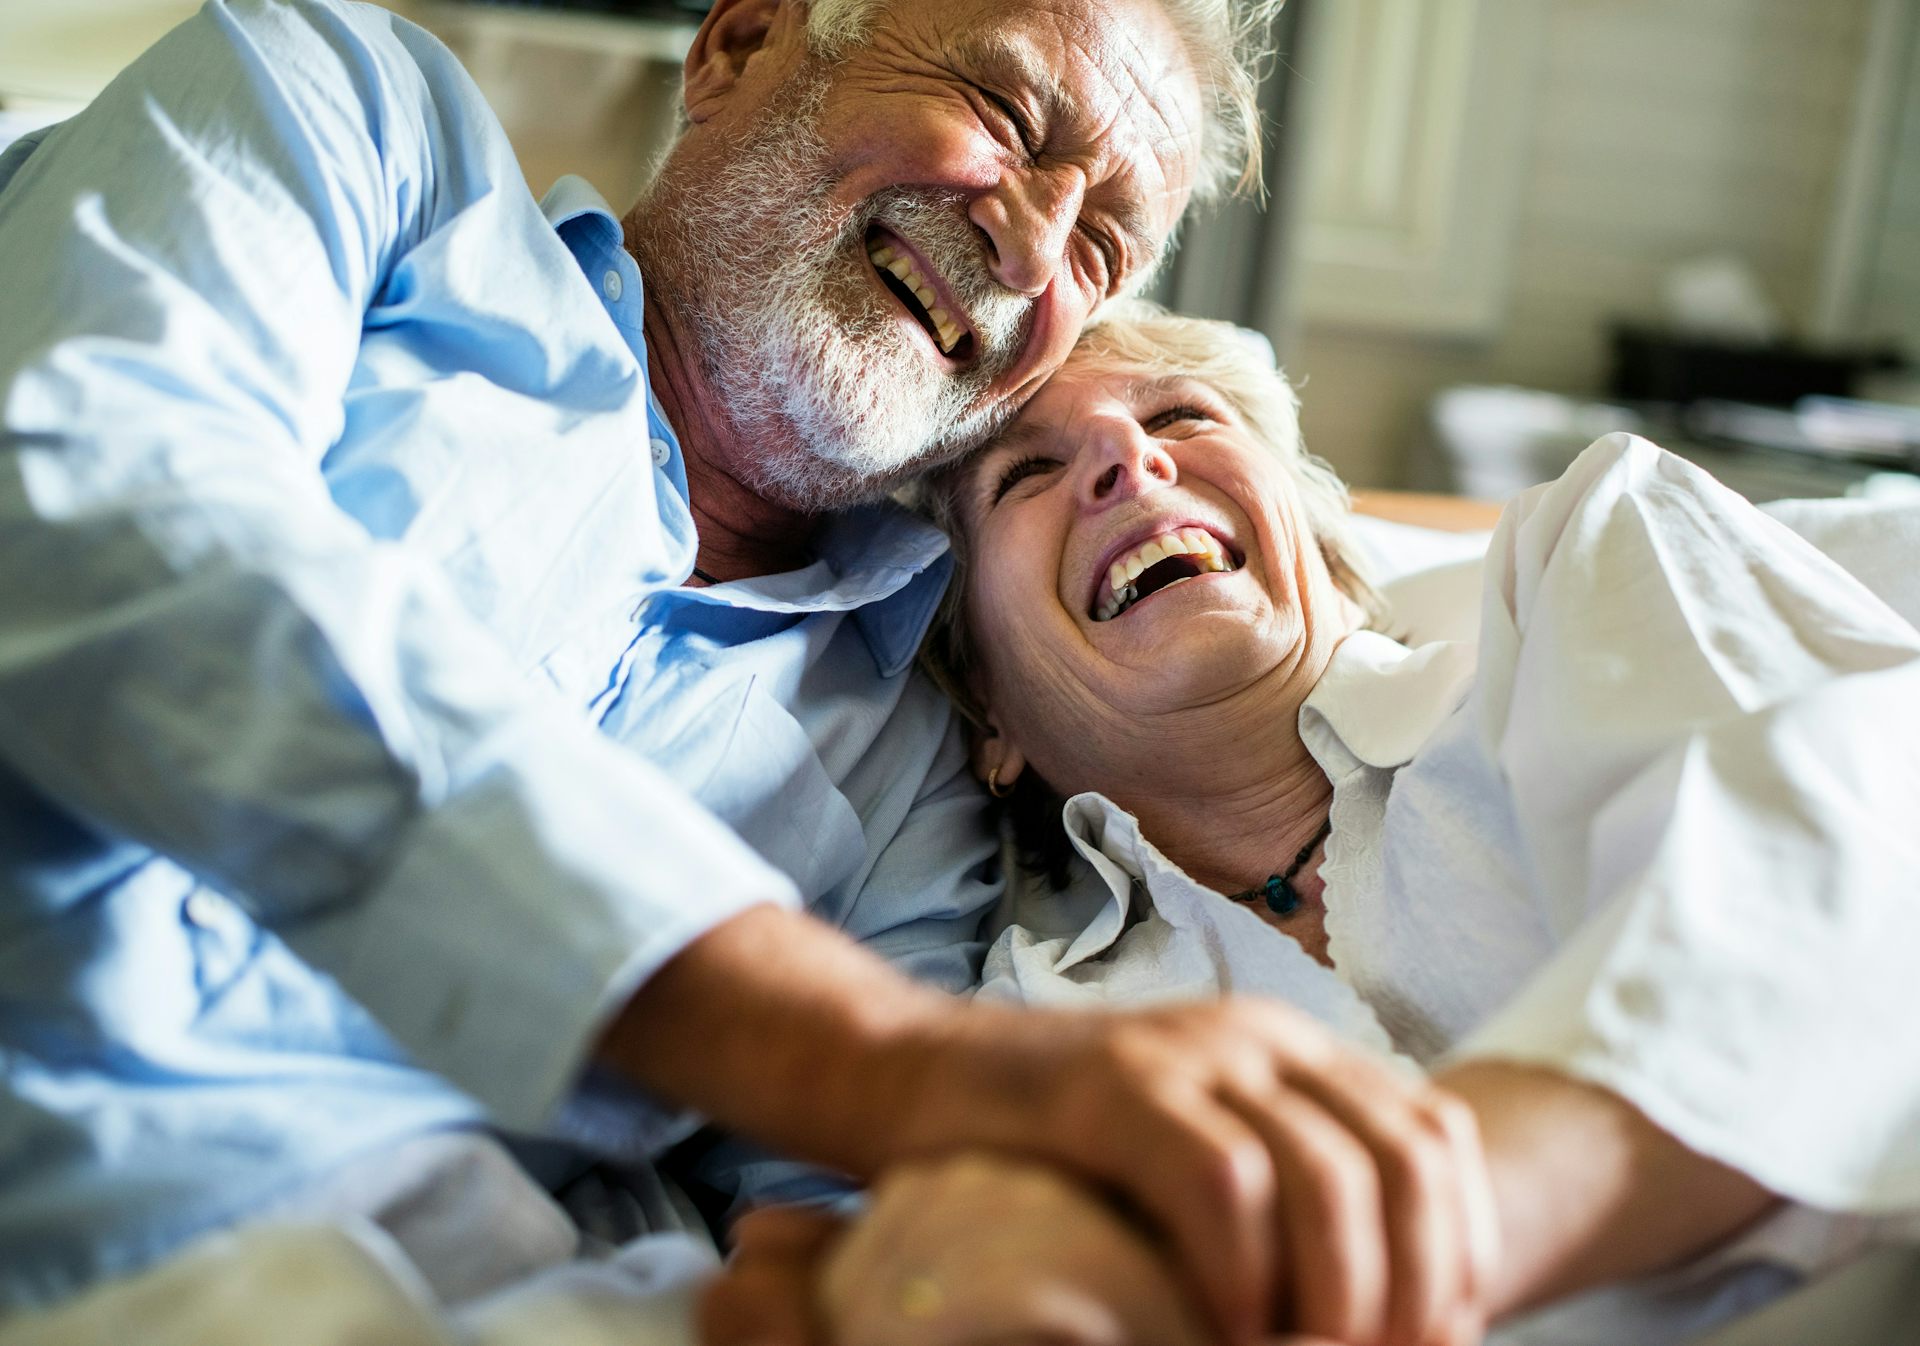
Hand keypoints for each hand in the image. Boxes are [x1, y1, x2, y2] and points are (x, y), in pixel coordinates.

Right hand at [605, 912, 1492, 1345]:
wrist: (912, 1077)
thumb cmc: (1053, 1151)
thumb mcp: (1191, 1163)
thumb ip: (1279, 1204)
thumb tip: (1380, 1316)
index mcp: (1292, 1051)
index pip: (1435, 1137)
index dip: (1462, 1250)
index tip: (1436, 1342)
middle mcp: (1256, 1037)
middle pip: (1405, 1159)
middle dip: (1417, 1289)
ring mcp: (1184, 1054)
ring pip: (1330, 1172)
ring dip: (1341, 1296)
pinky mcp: (1111, 1087)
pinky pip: (1223, 1179)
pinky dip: (1244, 1272)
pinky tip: (1226, 1325)